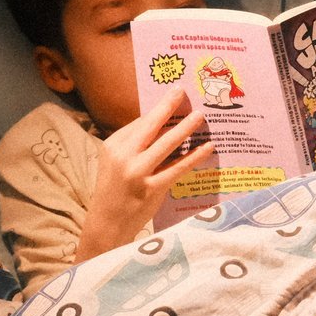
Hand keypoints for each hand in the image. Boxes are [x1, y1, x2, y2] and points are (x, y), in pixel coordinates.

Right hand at [77, 89, 217, 257]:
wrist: (108, 224)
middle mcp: (124, 156)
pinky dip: (195, 156)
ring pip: (167, 144)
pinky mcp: (152, 188)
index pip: (140, 123)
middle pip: (150, 125)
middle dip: (168, 106)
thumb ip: (135, 145)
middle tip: (183, 91)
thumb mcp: (116, 162)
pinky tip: (207, 147)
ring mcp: (138, 172)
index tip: (174, 95)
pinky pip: (178, 167)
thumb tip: (163, 124)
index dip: (159, 108)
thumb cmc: (115, 190)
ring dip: (186, 128)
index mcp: (113, 145)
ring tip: (200, 116)